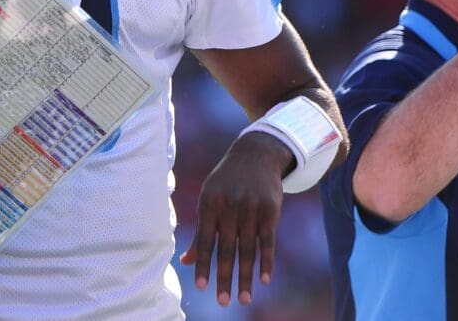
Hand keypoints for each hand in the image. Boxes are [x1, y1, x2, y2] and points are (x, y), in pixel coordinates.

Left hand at [179, 131, 290, 305]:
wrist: (255, 155)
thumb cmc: (226, 182)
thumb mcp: (209, 198)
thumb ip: (201, 231)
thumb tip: (186, 262)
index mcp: (209, 203)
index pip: (205, 240)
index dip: (203, 264)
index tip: (201, 287)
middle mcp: (230, 206)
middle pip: (226, 248)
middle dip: (224, 276)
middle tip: (223, 302)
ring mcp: (251, 208)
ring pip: (247, 249)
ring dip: (246, 276)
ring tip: (244, 299)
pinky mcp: (271, 210)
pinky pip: (268, 241)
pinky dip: (266, 261)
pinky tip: (264, 280)